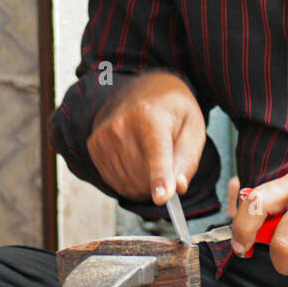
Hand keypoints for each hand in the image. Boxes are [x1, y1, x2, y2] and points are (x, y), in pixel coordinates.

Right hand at [87, 71, 206, 204]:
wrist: (143, 88)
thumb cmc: (172, 110)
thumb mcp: (193, 128)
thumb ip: (188, 160)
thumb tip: (177, 188)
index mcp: (151, 116)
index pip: (156, 153)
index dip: (160, 177)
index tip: (163, 198)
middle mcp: (122, 125)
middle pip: (143, 177)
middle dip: (160, 184)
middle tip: (168, 164)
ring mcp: (104, 136)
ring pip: (128, 184)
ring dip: (144, 184)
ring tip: (152, 159)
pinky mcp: (94, 146)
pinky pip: (114, 182)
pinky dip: (129, 181)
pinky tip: (137, 160)